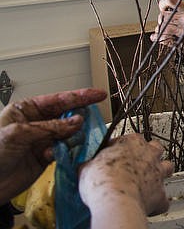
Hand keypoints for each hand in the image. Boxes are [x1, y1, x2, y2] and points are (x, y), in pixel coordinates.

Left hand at [0, 88, 106, 202]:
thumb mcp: (19, 134)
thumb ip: (50, 127)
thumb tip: (76, 122)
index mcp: (26, 110)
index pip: (58, 99)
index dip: (80, 96)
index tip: (97, 95)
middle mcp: (37, 123)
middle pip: (67, 115)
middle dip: (80, 116)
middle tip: (91, 119)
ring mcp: (43, 139)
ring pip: (69, 133)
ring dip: (73, 137)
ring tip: (71, 141)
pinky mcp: (47, 156)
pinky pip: (66, 150)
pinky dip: (67, 151)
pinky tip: (57, 154)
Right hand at [79, 133, 173, 218]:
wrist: (116, 200)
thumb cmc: (102, 180)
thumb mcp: (87, 166)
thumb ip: (91, 163)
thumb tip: (85, 166)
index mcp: (132, 142)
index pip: (129, 138)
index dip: (121, 147)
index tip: (112, 155)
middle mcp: (149, 154)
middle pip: (155, 148)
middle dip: (149, 154)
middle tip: (136, 164)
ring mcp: (158, 173)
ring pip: (167, 167)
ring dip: (160, 173)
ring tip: (148, 181)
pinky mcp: (160, 194)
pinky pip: (163, 198)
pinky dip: (157, 202)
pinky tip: (148, 205)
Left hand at [151, 0, 183, 52]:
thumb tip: (169, 9)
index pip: (171, 0)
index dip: (163, 3)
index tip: (162, 7)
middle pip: (163, 15)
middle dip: (160, 20)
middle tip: (162, 23)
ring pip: (162, 28)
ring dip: (159, 30)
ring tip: (161, 33)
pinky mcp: (183, 41)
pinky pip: (165, 39)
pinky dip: (159, 39)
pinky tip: (158, 39)